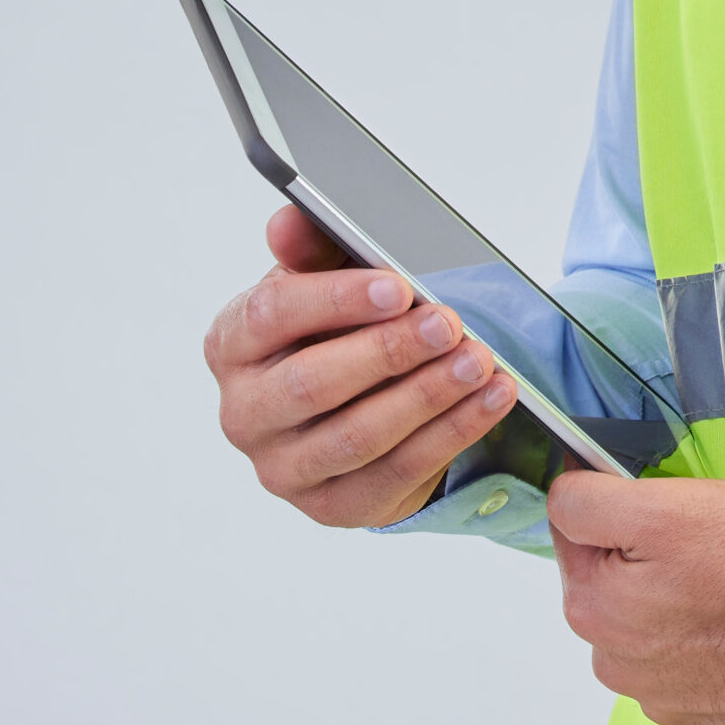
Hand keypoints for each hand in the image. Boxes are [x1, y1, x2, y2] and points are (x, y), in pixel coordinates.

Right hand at [203, 204, 517, 527]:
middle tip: (449, 323)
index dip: (336, 300)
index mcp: (233, 344)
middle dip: (389, 352)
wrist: (350, 401)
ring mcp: (285, 469)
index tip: (398, 287)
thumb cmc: (334, 326)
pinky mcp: (333, 506)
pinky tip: (490, 399)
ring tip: (480, 360)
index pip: (270, 317)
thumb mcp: (326, 277)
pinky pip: (396, 473)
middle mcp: (245, 413)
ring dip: (427, 396)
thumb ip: (312, 245)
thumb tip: (290, 219)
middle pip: (312, 385)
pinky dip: (452, 433)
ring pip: (357, 436)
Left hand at [548, 472, 724, 724]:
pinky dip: (705, 633)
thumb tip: (561, 494)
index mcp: (590, 605)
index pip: (575, 525)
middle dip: (647, 549)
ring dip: (676, 594)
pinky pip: (686, 653)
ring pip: (650, 614)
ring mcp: (653, 691)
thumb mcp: (666, 508)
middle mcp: (609, 658)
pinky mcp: (697, 709)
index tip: (665, 501)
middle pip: (612, 573)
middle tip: (707, 538)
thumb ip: (592, 501)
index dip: (619, 499)